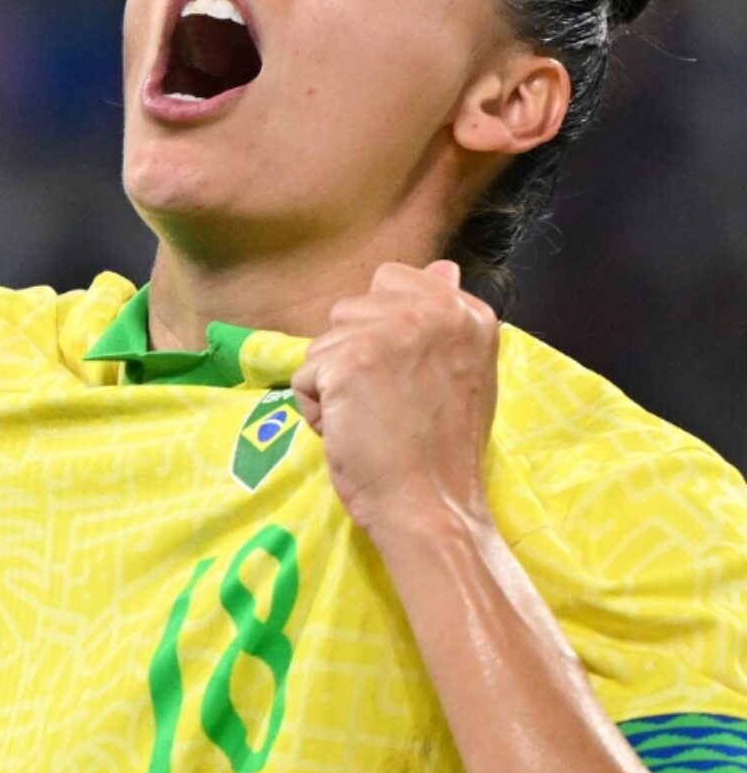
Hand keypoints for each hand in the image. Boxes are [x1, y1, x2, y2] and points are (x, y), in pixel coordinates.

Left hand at [290, 259, 499, 536]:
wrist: (432, 507)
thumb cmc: (441, 452)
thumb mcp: (460, 372)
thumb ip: (443, 318)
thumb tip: (442, 266)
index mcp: (467, 311)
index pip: (391, 283)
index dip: (380, 333)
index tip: (407, 380)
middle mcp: (433, 310)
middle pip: (349, 311)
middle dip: (353, 359)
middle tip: (389, 407)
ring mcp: (391, 331)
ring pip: (322, 344)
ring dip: (333, 387)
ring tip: (371, 422)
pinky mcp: (350, 359)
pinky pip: (304, 376)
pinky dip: (316, 411)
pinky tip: (351, 434)